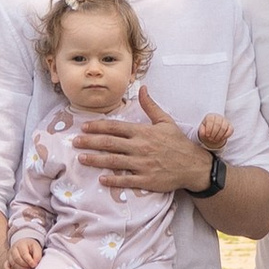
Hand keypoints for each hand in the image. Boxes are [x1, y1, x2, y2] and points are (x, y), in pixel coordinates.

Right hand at [5, 232, 45, 268]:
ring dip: (21, 268)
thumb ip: (37, 255)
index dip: (29, 260)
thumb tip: (34, 263)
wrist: (25, 244)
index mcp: (21, 244)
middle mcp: (14, 249)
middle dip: (25, 265)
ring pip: (13, 263)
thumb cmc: (31, 247)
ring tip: (28, 268)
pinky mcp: (8, 260)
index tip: (34, 265)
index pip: (23, 253)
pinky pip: (6, 266)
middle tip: (31, 267)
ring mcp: (10, 254)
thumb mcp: (37, 248)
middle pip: (17, 259)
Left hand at [73, 88, 207, 196]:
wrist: (193, 165)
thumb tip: (142, 88)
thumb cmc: (178, 143)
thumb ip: (150, 106)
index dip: (98, 127)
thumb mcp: (165, 121)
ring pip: (114, 161)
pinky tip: (101, 179)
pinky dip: (113, 180)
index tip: (84, 127)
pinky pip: (126, 180)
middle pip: (110, 144)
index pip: (115, 128)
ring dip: (96, 160)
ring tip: (81, 158)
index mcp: (143, 132)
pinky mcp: (146, 180)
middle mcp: (140, 147)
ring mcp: (142, 165)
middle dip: (90, 142)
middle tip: (75, 142)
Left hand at [194, 110, 231, 151]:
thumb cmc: (206, 130)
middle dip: (214, 134)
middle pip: (218, 124)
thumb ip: (202, 131)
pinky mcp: (230, 126)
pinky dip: (226, 136)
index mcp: (210, 116)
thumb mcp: (202, 130)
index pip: (210, 121)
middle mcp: (218, 117)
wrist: (212, 131)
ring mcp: (225, 121)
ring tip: (215, 140)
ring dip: (219, 136)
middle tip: (211, 139)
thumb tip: (204, 133)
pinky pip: (230, 130)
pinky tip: (221, 139)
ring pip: (224, 128)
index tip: (207, 136)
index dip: (209, 129)